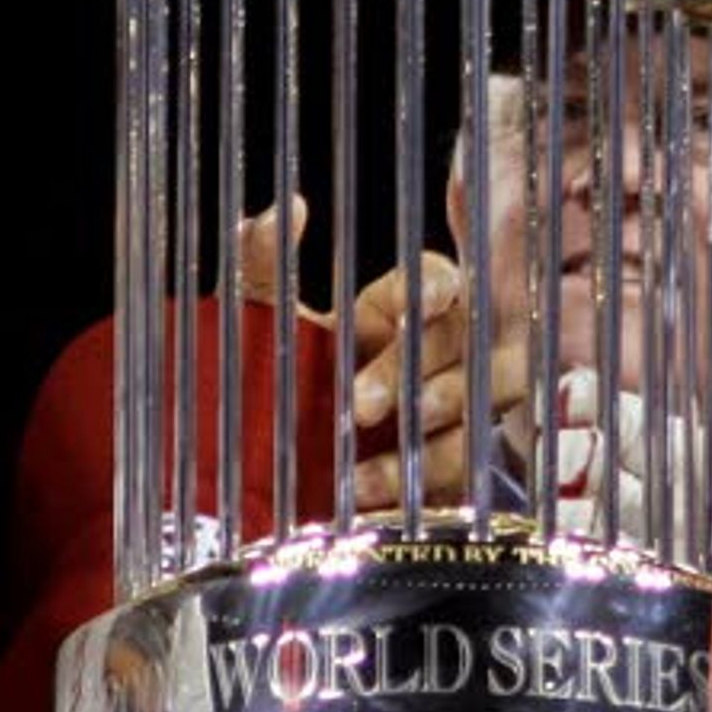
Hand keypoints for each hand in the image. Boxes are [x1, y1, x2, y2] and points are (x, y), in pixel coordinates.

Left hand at [240, 198, 534, 513]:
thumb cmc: (256, 387)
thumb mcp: (251, 322)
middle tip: (361, 405)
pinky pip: (462, 475)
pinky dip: (424, 485)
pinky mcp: (443, 475)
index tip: (417, 306)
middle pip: (463, 347)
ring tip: (364, 472)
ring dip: (429, 439)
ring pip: (476, 414)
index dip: (435, 291)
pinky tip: (377, 499)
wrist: (235, 485)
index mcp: (392, 312)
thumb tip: (279, 212)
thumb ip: (259, 264)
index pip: (438, 282)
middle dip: (420, 371)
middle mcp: (428, 359)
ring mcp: (443, 418)